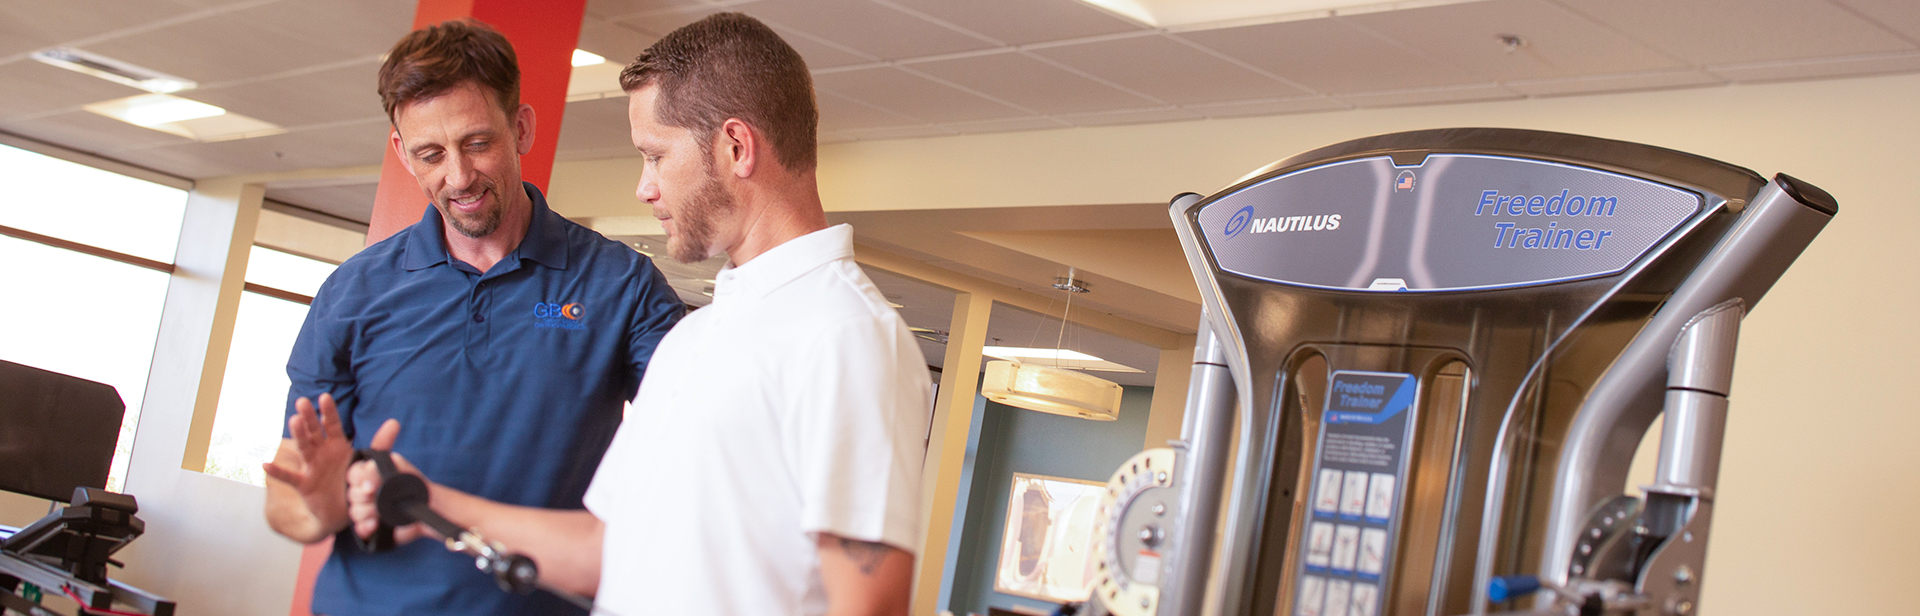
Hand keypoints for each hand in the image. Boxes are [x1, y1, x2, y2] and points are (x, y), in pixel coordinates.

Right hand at [262, 394, 392, 533]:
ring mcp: (311, 467)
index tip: (325, 397)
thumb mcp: (369, 462)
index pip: (333, 425)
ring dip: (298, 435)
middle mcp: (322, 453)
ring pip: (304, 448)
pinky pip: (290, 477)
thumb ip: (381, 443)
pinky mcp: (305, 484)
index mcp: (337, 445)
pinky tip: (266, 464)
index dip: (329, 412)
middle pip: (314, 432)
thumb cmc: (353, 482)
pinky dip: (278, 472)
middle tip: (302, 402)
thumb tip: (395, 422)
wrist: (343, 511)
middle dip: (309, 417)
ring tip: (294, 420)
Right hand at [347, 426, 426, 543]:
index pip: (354, 473)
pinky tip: (375, 525)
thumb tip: (386, 438)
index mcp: (369, 476)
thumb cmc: (415, 485)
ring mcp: (366, 510)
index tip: (370, 478)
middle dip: (361, 494)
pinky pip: (360, 530)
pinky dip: (365, 527)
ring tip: (378, 512)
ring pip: (354, 511)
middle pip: (351, 492)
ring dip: (365, 511)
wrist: (430, 510)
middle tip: (372, 494)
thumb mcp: (402, 466)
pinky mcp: (370, 528)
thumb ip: (390, 454)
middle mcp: (365, 493)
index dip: (360, 476)